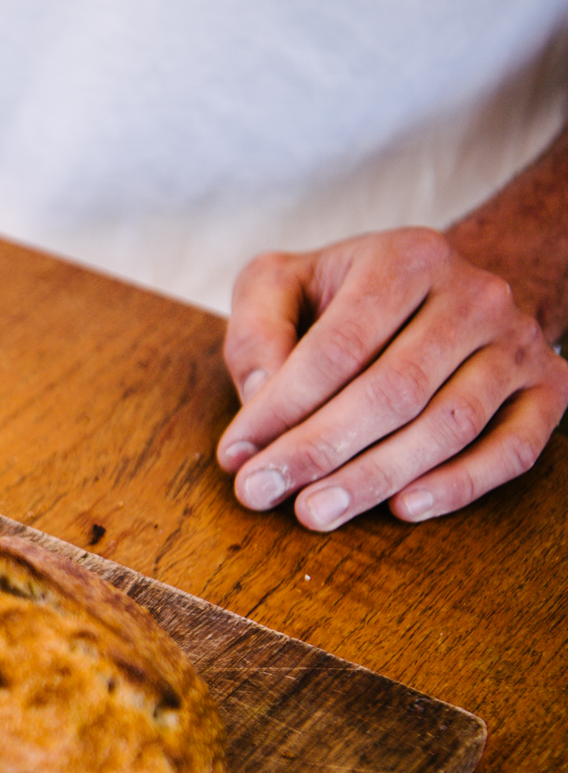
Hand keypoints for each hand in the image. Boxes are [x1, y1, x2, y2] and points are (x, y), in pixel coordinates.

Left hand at [216, 227, 567, 529]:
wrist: (450, 289)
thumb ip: (257, 330)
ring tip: (315, 512)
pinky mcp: (549, 388)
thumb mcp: (285, 283)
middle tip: (263, 494)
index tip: (235, 456)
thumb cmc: (349, 296)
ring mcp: (518, 343)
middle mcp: (474, 296)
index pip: (338, 347)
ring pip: (449, 424)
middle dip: (319, 450)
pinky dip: (459, 485)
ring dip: (376, 477)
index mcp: (405, 260)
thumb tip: (259, 398)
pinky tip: (403, 508)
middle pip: (393, 390)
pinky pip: (513, 449)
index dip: (282, 408)